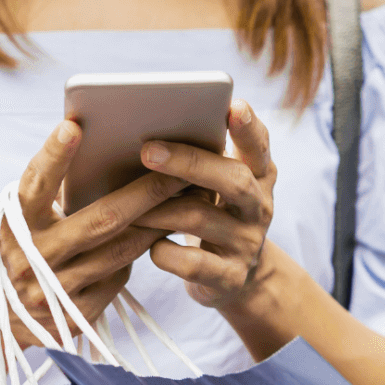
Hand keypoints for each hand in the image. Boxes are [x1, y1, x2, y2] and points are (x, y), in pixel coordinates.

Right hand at [0, 121, 185, 346]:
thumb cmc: (23, 247)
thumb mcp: (24, 220)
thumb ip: (52, 194)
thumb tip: (100, 149)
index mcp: (13, 224)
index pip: (35, 185)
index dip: (54, 157)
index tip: (74, 126)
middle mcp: (31, 258)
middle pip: (102, 220)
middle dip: (147, 192)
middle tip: (181, 168)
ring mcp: (53, 291)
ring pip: (121, 250)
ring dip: (157, 223)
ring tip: (186, 198)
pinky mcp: (75, 316)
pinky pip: (118, 278)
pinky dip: (137, 255)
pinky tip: (159, 237)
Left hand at [135, 99, 276, 308]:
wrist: (234, 278)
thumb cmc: (212, 216)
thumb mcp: (217, 187)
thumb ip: (201, 161)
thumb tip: (143, 136)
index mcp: (258, 176)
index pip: (258, 146)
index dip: (248, 127)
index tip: (233, 106)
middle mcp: (259, 207)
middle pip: (233, 179)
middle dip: (189, 163)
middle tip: (147, 151)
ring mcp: (247, 243)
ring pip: (201, 218)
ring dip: (157, 208)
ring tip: (125, 204)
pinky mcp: (230, 277)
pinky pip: (191, 263)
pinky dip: (164, 252)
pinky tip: (149, 245)